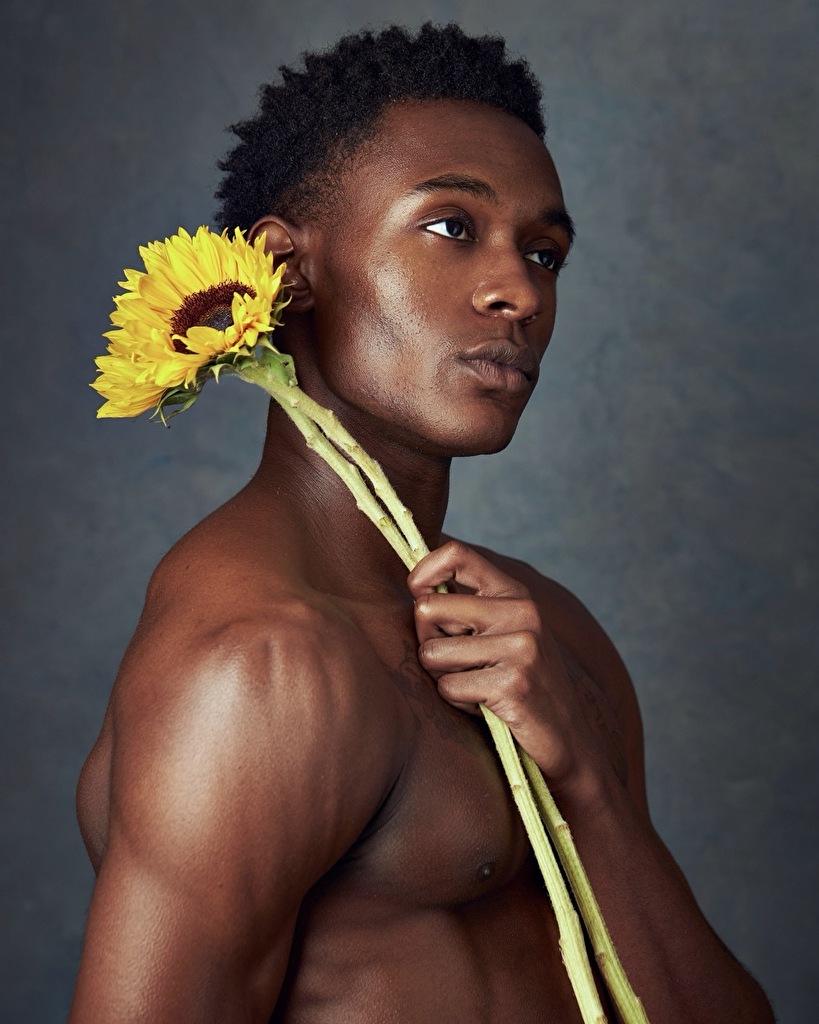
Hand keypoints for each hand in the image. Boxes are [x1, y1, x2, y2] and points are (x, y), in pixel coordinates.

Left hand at [408, 541, 605, 794]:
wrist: (569, 737)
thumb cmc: (520, 682)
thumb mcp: (503, 632)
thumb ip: (468, 605)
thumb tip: (414, 586)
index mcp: (514, 593)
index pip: (457, 554)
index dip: (422, 571)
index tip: (416, 593)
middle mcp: (520, 612)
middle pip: (427, 609)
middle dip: (426, 641)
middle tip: (455, 662)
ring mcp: (519, 647)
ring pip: (430, 653)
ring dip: (442, 677)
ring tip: (476, 685)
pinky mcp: (512, 683)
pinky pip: (447, 687)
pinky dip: (458, 702)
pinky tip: (486, 705)